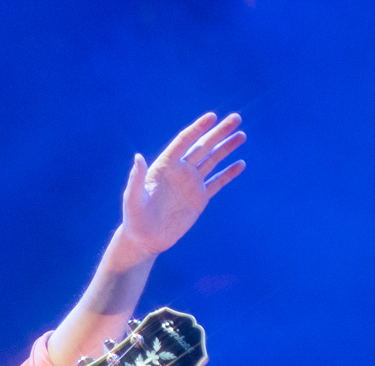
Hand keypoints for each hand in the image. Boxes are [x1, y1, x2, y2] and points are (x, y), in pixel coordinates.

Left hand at [122, 112, 245, 255]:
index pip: (184, 142)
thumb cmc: (135, 218)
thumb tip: (137, 157)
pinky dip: (229, 173)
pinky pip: (217, 183)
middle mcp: (180, 170)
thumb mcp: (133, 199)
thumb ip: (136, 179)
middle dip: (219, 132)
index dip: (197, 128)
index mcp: (165, 166)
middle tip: (235, 118)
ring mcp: (191, 183)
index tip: (212, 117)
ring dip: (227, 147)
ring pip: (213, 160)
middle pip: (203, 146)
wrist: (145, 239)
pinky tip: (240, 164)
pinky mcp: (200, 198)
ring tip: (241, 135)